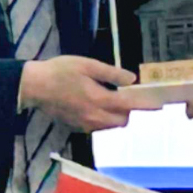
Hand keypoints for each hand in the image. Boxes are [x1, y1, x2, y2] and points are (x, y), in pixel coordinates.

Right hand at [20, 55, 161, 132]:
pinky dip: (103, 119)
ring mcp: (85, 125)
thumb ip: (111, 74)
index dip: (145, 106)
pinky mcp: (76, 127)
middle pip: (122, 121)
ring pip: (110, 126)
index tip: (158, 105)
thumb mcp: (87, 65)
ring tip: (112, 100)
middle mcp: (95, 117)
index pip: (129, 106)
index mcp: (99, 100)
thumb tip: (132, 80)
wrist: (34, 86)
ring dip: (116, 116)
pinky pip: (97, 127)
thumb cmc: (61, 71)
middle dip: (129, 112)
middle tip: (128, 97)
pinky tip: (96, 106)